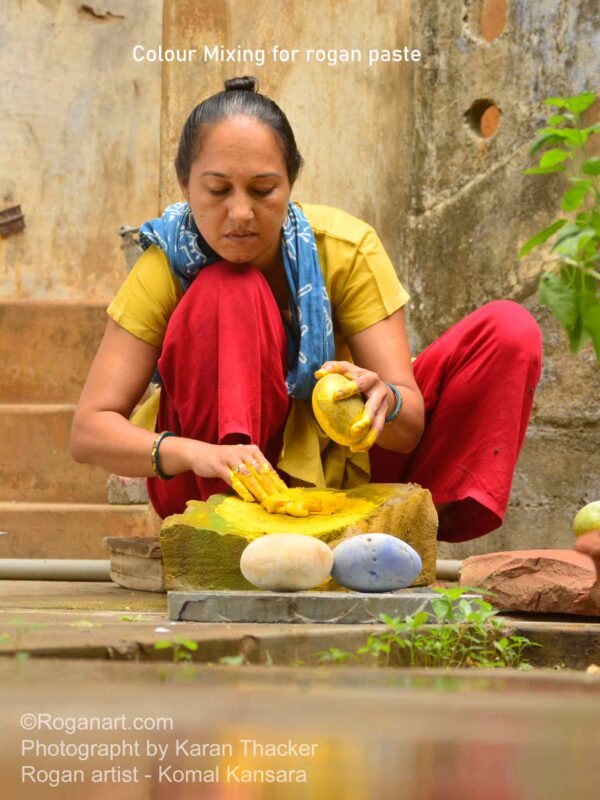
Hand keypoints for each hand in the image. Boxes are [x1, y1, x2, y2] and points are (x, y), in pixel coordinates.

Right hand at [188, 441, 315, 516]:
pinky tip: (247, 497)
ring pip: (247, 474)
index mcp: (251, 449)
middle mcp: (242, 451)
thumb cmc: (223, 459)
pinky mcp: (218, 465)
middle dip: (268, 486)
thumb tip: (269, 485)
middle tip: (276, 499)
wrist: (199, 453)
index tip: (283, 493)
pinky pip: (232, 478)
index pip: (266, 466)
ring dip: (257, 488)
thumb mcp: (241, 460)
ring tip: (264, 500)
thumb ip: (253, 469)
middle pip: (259, 471)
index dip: (275, 480)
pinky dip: (241, 488)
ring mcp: (229, 457)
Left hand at [314, 361, 394, 451]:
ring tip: (354, 447)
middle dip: (366, 418)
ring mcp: (383, 406)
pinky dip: (368, 442)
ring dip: (368, 437)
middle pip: (374, 407)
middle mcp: (379, 392)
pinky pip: (377, 432)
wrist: (382, 388)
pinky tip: (357, 449)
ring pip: (378, 424)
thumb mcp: (348, 370)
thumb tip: (318, 374)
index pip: (360, 382)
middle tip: (353, 430)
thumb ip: (333, 369)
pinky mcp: (383, 418)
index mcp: (370, 378)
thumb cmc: (358, 378)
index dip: (349, 389)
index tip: (335, 396)